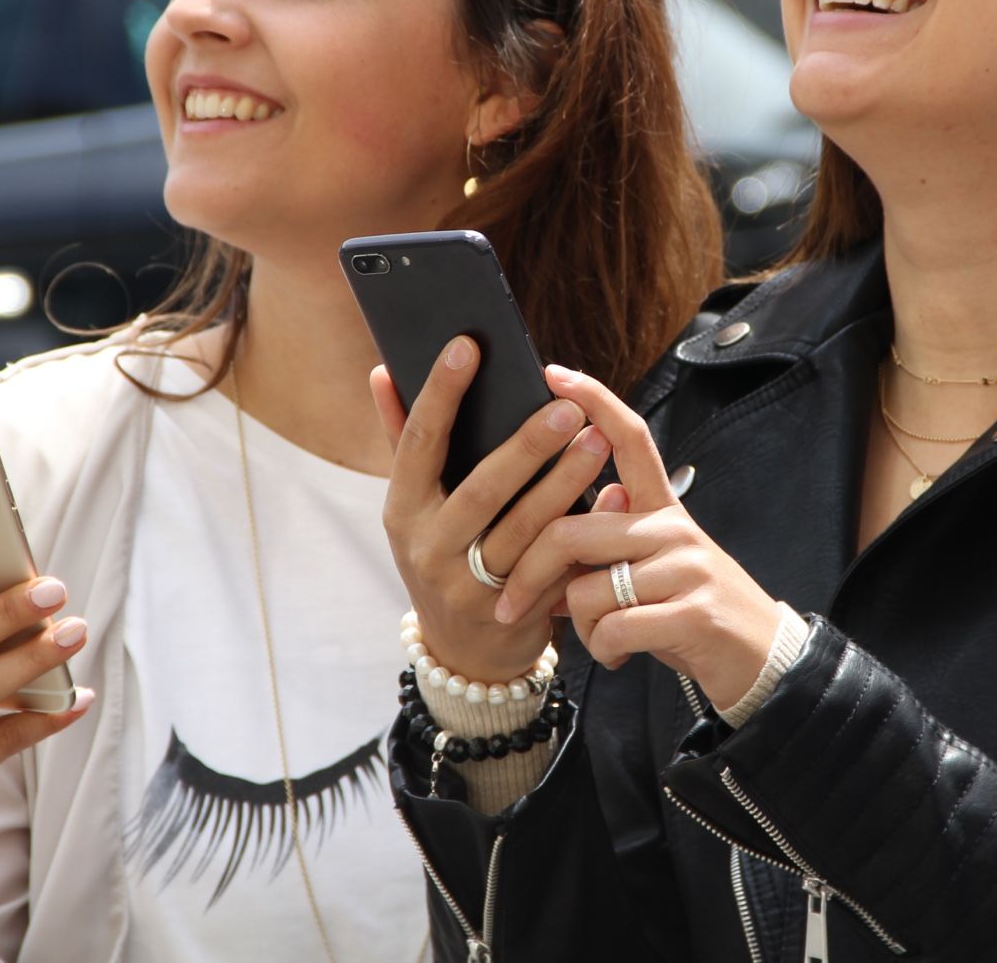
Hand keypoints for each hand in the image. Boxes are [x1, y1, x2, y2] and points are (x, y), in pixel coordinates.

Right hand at [372, 336, 615, 684]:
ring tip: (599, 441)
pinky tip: (615, 497)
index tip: (469, 344)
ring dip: (565, 484)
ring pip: (526, 531)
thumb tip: (381, 370)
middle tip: (568, 406)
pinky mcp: (511, 611)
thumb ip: (403, 438)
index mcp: (402, 509)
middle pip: (482, 490)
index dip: (440, 392)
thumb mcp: (415, 506)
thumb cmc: (443, 552)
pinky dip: (584, 532)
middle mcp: (429, 547)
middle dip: (527, 446)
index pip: (419, 442)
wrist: (464, 652)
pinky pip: (553, 567)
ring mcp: (469, 585)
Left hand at [494, 366, 782, 710]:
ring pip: (588, 590)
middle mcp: (675, 528)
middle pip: (573, 531)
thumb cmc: (692, 612)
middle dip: (529, 575)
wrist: (763, 661)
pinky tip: (620, 655)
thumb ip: (608, 545)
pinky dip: (603, 651)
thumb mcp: (652, 569)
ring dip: (580, 627)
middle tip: (510, 605)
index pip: (628, 437)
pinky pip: (613, 629)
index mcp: (663, 508)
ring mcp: (687, 569)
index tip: (553, 373)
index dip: (591, 400)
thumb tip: (547, 535)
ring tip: (601, 639)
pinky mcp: (692, 614)